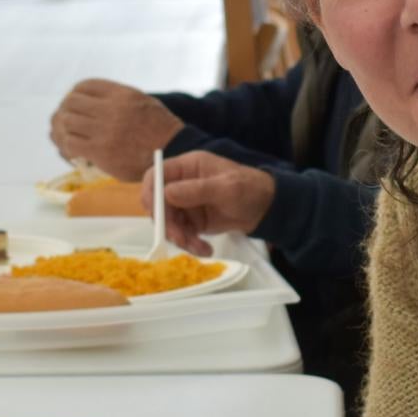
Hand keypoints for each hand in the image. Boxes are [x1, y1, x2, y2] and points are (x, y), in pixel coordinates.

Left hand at [47, 79, 181, 180]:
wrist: (173, 153)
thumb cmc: (159, 129)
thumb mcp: (142, 101)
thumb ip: (117, 98)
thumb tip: (91, 102)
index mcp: (121, 94)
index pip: (85, 86)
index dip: (73, 94)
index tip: (72, 104)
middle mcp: (111, 109)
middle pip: (71, 104)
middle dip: (63, 112)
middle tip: (62, 123)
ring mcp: (105, 130)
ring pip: (67, 123)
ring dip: (60, 131)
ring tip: (62, 138)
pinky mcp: (101, 151)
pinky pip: (71, 145)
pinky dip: (66, 148)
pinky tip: (69, 153)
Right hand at [159, 151, 275, 252]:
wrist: (267, 209)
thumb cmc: (250, 188)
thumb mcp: (227, 187)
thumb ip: (197, 190)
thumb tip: (167, 193)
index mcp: (187, 167)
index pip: (156, 175)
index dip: (150, 192)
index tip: (154, 212)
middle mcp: (182, 184)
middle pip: (159, 204)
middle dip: (167, 224)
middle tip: (180, 239)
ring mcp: (186, 204)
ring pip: (169, 223)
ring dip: (180, 238)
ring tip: (199, 247)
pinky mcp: (193, 222)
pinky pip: (182, 234)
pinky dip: (190, 244)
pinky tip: (205, 249)